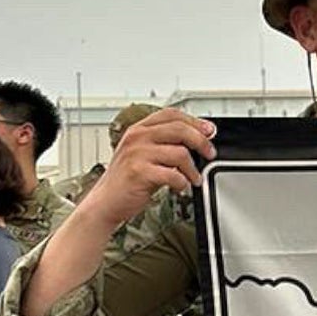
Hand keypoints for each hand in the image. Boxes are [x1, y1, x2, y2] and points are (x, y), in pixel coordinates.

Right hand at [80, 108, 215, 229]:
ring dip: (193, 169)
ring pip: (180, 153)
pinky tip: (180, 187)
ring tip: (194, 179)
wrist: (106, 201)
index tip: (209, 131)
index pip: (171, 114)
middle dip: (201, 142)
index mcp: (139, 129)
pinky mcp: (139, 172)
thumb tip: (197, 140)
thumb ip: (166, 145)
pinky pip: (173, 174)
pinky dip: (183, 183)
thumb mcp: (144, 154)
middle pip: (179, 129)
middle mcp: (137, 137)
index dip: (194, 121)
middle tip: (210, 154)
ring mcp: (137, 154)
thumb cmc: (128, 179)